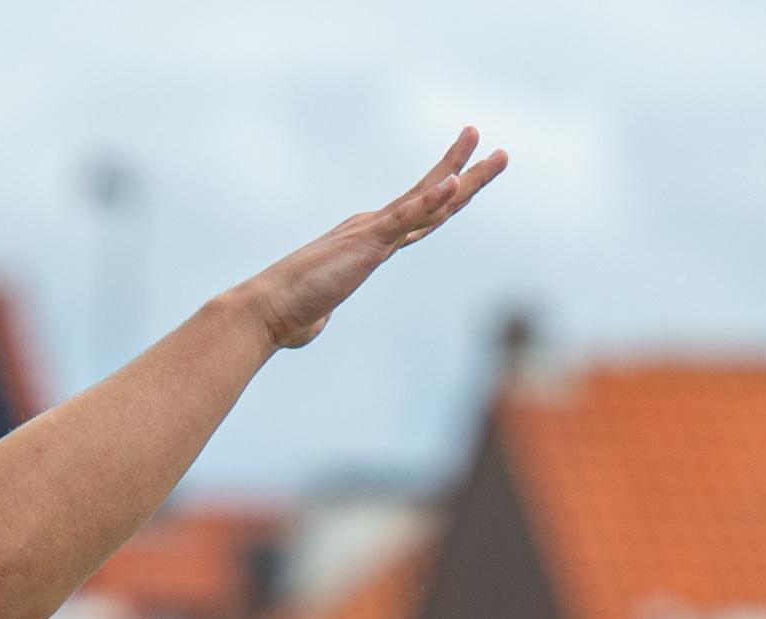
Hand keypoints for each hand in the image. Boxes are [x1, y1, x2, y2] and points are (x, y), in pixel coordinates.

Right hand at [231, 128, 505, 350]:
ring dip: (462, 174)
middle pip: (433, 199)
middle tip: (497, 151)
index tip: (465, 177)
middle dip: (467, 172)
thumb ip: (323, 310)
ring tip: (488, 147)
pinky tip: (453, 182)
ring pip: (430, 199)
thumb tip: (313, 323)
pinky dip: (431, 199)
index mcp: (368, 242)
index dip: (445, 196)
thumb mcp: (318, 311)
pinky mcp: (368, 242)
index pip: (418, 216)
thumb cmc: (289, 314)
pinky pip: (406, 216)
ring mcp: (373, 232)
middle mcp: (374, 229)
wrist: (267, 310)